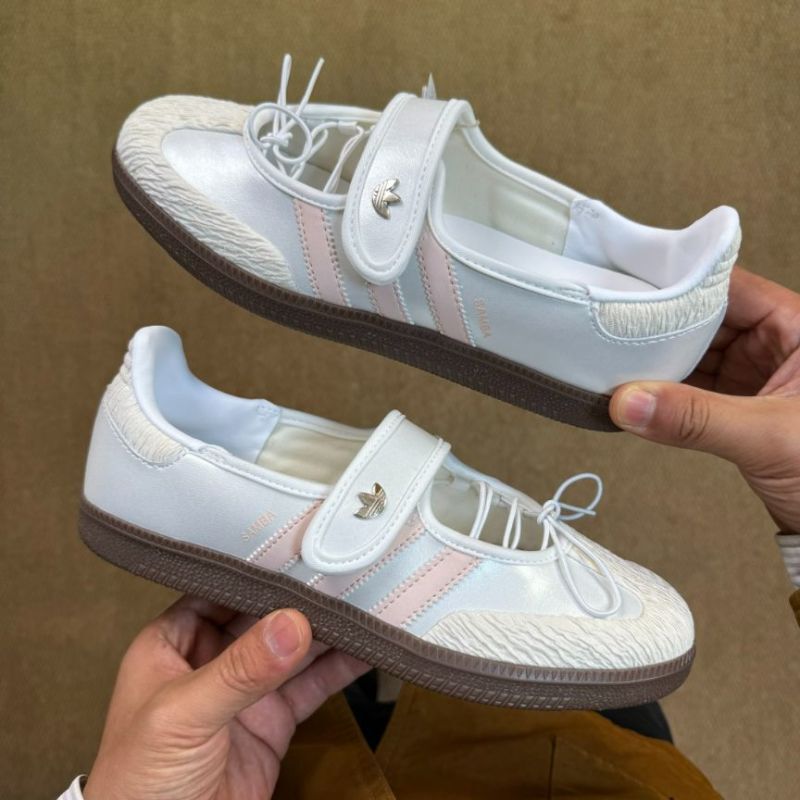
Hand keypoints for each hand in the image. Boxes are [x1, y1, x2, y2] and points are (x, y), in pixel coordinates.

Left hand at [84, 596, 367, 799]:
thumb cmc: (138, 784)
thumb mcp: (182, 716)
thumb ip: (237, 670)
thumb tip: (289, 624)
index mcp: (172, 644)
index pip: (218, 591)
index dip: (256, 572)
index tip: (298, 552)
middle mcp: (210, 662)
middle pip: (263, 616)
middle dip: (301, 597)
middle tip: (342, 574)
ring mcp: (245, 694)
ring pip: (293, 649)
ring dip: (327, 630)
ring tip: (363, 602)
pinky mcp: (272, 724)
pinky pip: (311, 687)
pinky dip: (340, 669)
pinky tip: (364, 649)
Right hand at [610, 266, 799, 532]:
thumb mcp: (769, 438)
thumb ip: (696, 419)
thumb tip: (628, 402)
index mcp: (799, 328)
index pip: (730, 289)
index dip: (681, 286)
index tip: (630, 291)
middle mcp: (777, 343)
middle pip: (704, 318)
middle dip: (659, 326)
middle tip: (609, 327)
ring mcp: (757, 374)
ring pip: (694, 353)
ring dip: (658, 361)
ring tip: (612, 358)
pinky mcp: (740, 406)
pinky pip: (693, 388)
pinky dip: (664, 391)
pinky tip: (633, 390)